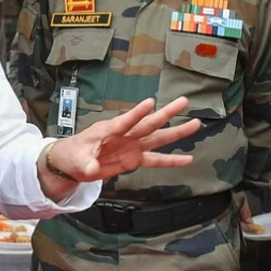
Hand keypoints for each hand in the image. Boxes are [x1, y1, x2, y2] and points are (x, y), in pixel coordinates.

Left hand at [47, 97, 199, 182]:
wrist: (74, 163)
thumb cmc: (73, 154)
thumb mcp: (76, 159)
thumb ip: (85, 163)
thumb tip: (92, 169)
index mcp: (109, 130)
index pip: (125, 120)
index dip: (137, 113)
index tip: (151, 103)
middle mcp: (125, 135)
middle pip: (149, 123)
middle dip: (166, 113)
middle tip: (184, 101)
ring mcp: (132, 146)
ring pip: (158, 138)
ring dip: (176, 132)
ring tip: (196, 124)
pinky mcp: (135, 159)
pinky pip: (156, 160)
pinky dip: (171, 160)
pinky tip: (187, 159)